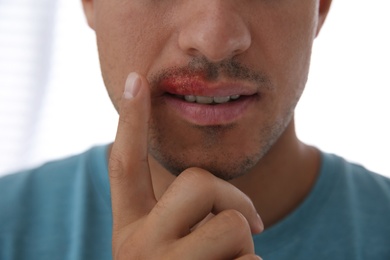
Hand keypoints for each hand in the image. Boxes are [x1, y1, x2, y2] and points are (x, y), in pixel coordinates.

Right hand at [108, 72, 263, 258]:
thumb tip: (230, 207)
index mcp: (129, 229)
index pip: (125, 166)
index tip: (135, 78)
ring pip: (233, 224)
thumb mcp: (168, 248)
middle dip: (234, 199)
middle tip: (252, 224)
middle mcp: (137, 245)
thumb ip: (180, 218)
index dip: (130, 121)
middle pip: (197, 182)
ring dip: (246, 245)